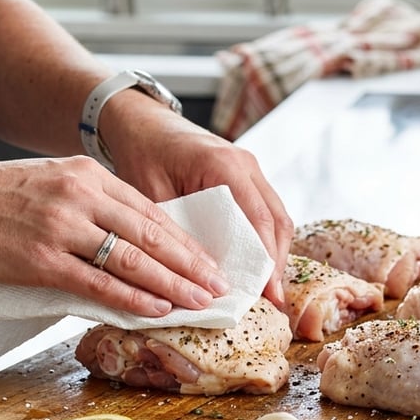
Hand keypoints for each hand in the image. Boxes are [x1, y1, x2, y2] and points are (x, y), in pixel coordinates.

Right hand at [0, 156, 229, 315]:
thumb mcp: (52, 182)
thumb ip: (92, 205)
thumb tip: (132, 241)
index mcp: (88, 174)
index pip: (151, 211)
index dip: (185, 240)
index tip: (209, 261)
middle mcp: (81, 195)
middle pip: (152, 234)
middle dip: (191, 264)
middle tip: (219, 286)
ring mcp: (62, 227)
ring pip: (133, 259)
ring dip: (172, 284)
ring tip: (200, 302)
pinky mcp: (41, 260)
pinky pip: (98, 282)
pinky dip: (132, 297)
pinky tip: (157, 309)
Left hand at [101, 103, 293, 308]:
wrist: (142, 122)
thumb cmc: (142, 152)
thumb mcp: (151, 192)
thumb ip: (176, 228)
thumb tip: (195, 274)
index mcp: (224, 165)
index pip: (258, 218)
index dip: (266, 259)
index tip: (267, 291)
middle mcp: (245, 164)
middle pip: (277, 219)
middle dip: (276, 261)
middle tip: (273, 298)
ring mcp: (250, 168)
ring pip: (276, 215)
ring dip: (274, 251)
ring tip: (268, 287)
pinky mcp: (246, 175)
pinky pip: (265, 209)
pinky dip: (265, 238)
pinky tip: (258, 264)